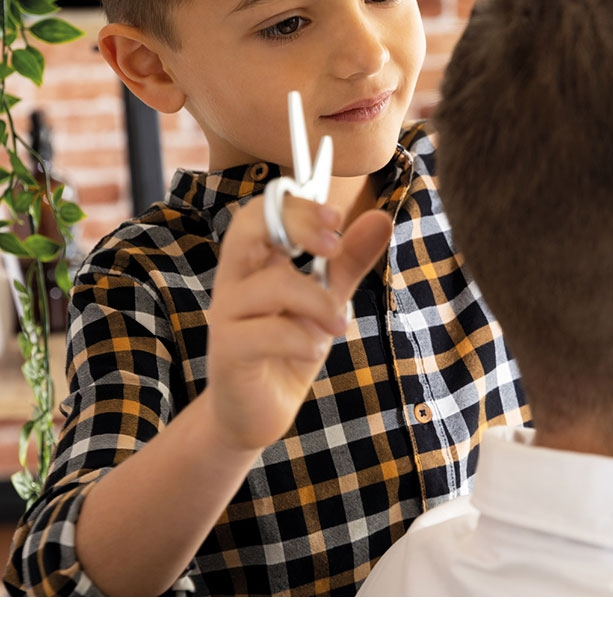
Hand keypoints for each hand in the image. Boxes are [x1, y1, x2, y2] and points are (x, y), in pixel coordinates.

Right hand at [205, 194, 391, 452]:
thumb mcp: (327, 299)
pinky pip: (266, 333)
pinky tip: (315, 348)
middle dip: (297, 226)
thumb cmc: (289, 347)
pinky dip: (303, 339)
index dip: (298, 206)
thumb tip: (381, 218)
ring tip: (339, 325)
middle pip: (248, 227)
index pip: (265, 210)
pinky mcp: (228, 352)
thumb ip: (349, 261)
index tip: (336, 219)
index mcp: (256, 261)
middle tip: (333, 246)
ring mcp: (227, 316)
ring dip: (319, 302)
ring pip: (273, 285)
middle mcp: (235, 280)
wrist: (259, 412)